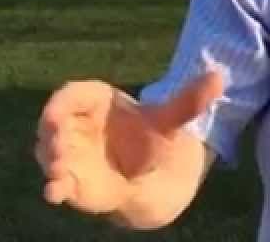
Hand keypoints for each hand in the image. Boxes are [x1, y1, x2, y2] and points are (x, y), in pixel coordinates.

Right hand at [34, 71, 223, 214]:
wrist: (149, 173)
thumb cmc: (150, 137)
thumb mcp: (170, 120)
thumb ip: (189, 101)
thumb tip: (220, 76)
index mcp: (94, 101)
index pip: (70, 94)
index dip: (59, 102)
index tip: (55, 113)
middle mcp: (74, 125)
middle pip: (53, 123)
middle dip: (52, 133)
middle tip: (58, 141)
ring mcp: (69, 153)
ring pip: (48, 153)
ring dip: (51, 160)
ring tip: (59, 168)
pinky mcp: (71, 180)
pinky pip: (56, 183)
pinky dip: (53, 187)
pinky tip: (54, 193)